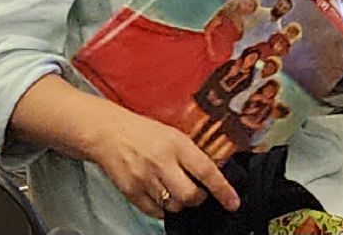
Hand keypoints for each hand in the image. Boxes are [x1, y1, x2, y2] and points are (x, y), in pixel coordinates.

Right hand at [84, 105, 239, 218]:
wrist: (109, 133)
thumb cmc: (143, 132)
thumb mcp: (175, 135)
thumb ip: (191, 153)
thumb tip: (212, 171)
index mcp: (177, 145)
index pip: (206, 171)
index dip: (223, 190)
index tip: (232, 202)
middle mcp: (161, 163)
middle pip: (190, 196)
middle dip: (199, 198)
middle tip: (199, 192)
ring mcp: (145, 180)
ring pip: (173, 206)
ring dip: (180, 203)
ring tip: (176, 189)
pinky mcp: (131, 192)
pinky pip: (154, 211)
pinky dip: (162, 208)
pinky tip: (162, 196)